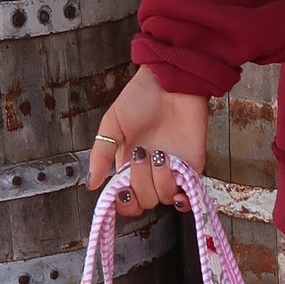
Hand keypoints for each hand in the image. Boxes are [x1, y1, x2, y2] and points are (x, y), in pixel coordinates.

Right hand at [88, 68, 209, 214]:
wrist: (171, 81)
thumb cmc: (140, 98)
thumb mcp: (112, 124)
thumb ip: (101, 155)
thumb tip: (91, 183)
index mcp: (128, 164)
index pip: (126, 199)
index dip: (124, 202)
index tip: (122, 190)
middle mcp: (150, 171)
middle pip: (145, 201)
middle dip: (141, 182)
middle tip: (141, 154)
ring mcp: (173, 170)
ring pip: (165, 198)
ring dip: (160, 180)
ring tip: (160, 155)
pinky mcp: (193, 166)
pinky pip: (190, 194)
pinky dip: (184, 197)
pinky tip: (177, 187)